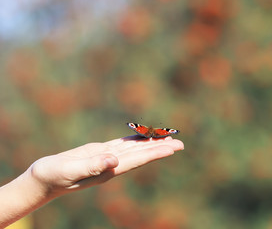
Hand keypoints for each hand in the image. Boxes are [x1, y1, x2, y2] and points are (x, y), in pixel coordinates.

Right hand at [29, 136, 183, 197]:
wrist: (43, 180)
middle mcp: (111, 165)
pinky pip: (121, 145)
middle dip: (159, 148)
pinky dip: (133, 140)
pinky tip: (141, 138)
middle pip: (140, 155)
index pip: (137, 160)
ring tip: (166, 138)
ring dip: (150, 143)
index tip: (173, 148)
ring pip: (133, 149)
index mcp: (108, 169)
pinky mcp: (98, 152)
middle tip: (180, 143)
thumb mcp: (69, 170)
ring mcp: (106, 159)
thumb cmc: (53, 176)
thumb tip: (114, 160)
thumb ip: (92, 166)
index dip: (155, 153)